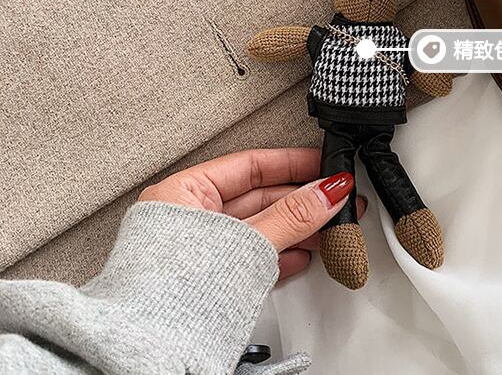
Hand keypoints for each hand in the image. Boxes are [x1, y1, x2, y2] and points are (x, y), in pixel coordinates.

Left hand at [138, 148, 364, 280]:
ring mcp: (198, 250)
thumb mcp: (246, 243)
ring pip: (258, 228)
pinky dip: (281, 253)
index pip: (249, 165)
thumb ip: (292, 216)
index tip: (323, 164)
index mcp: (183, 193)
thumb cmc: (169, 295)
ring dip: (297, 228)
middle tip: (336, 198)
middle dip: (302, 200)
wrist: (148, 356)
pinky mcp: (209, 279)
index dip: (292, 163)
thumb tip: (326, 192)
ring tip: (330, 228)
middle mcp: (188, 217)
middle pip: (258, 197)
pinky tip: (303, 254)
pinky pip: (251, 256)